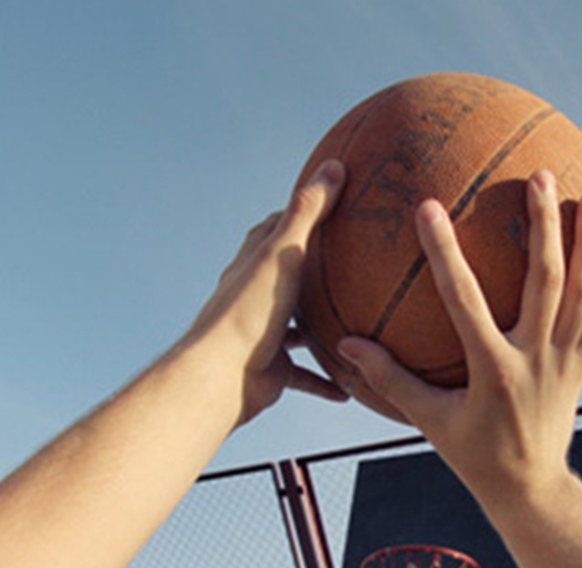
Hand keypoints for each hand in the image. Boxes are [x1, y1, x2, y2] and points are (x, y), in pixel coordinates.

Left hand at [183, 159, 348, 425]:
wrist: (223, 374)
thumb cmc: (250, 310)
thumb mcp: (284, 252)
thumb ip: (309, 212)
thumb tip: (334, 166)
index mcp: (256, 262)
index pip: (277, 228)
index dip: (302, 213)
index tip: (332, 203)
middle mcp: (258, 295)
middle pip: (290, 275)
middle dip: (318, 270)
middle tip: (357, 263)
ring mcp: (265, 332)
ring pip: (298, 328)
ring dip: (323, 328)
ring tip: (357, 324)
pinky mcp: (272, 368)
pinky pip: (304, 375)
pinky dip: (324, 380)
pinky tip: (348, 388)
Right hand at [336, 169, 581, 509]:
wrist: (528, 488)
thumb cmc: (473, 456)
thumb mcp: (429, 421)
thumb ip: (391, 380)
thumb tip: (348, 347)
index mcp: (492, 369)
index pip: (463, 299)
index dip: (444, 253)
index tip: (428, 208)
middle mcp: (534, 358)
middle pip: (544, 280)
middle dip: (543, 225)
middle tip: (541, 176)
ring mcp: (563, 362)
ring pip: (580, 294)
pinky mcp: (581, 369)